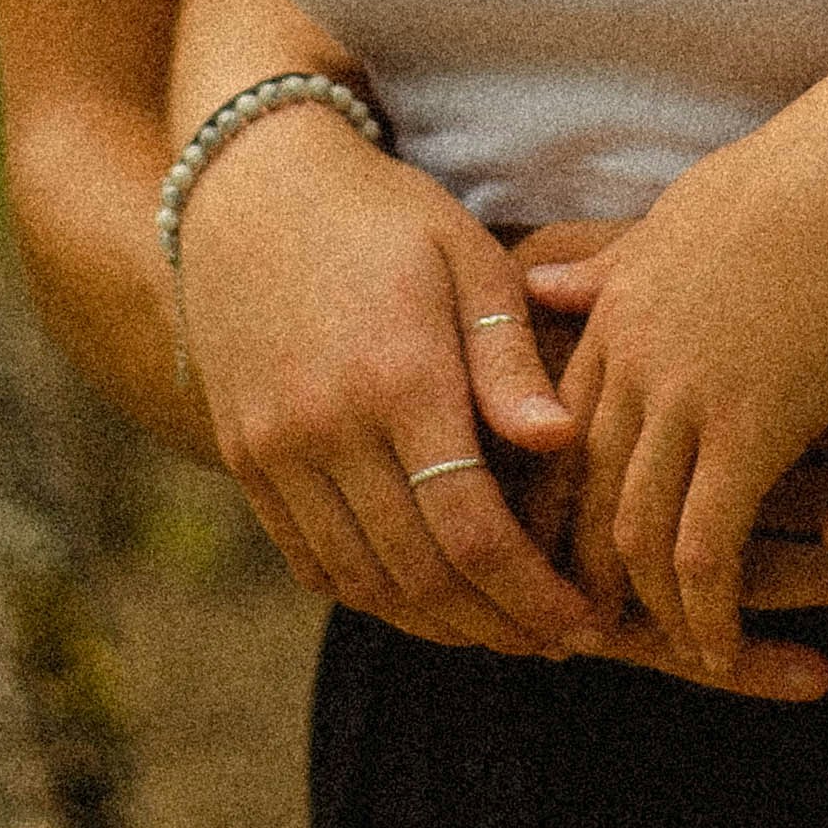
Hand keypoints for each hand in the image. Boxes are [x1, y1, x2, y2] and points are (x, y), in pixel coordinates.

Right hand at [172, 109, 598, 655]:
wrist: (249, 187)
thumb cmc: (385, 216)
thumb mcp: (465, 257)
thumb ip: (508, 356)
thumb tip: (560, 440)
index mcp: (397, 377)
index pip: (472, 530)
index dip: (533, 594)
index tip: (586, 620)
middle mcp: (326, 427)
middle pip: (421, 574)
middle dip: (498, 624)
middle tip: (559, 640)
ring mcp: (274, 449)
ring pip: (363, 582)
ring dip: (437, 624)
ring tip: (501, 630)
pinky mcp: (241, 457)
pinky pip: (309, 561)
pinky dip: (370, 596)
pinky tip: (424, 600)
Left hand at [502, 223, 827, 704]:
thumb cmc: (800, 180)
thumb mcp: (680, 216)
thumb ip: (609, 265)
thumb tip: (538, 281)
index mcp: (614, 309)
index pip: (555, 430)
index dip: (554, 501)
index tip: (559, 555)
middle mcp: (631, 359)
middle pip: (578, 491)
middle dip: (577, 570)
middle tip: (585, 631)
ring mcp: (684, 396)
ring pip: (634, 531)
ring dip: (646, 607)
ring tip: (669, 653)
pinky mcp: (748, 431)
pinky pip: (705, 548)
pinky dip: (705, 611)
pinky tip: (720, 652)